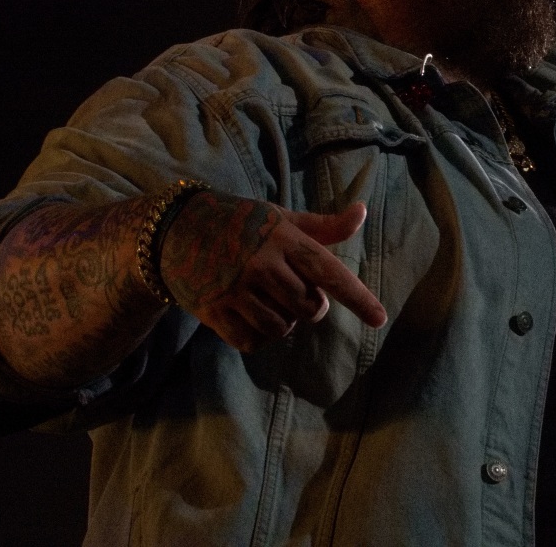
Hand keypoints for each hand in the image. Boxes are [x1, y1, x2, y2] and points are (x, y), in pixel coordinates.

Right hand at [159, 193, 388, 351]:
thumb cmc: (240, 224)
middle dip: (308, 306)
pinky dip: (258, 336)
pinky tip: (249, 316)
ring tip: (268, 302)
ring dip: (283, 322)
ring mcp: (236, 288)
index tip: (380, 318)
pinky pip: (252, 341)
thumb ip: (322, 227)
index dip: (357, 297)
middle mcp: (262, 264)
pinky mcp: (214, 310)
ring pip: (282, 328)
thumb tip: (362, 212)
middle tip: (290, 291)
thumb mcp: (280, 219)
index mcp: (284, 239)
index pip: (329, 271)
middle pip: (309, 308)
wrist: (175, 230)